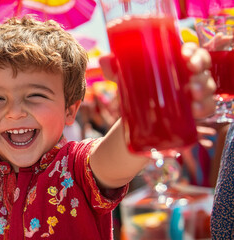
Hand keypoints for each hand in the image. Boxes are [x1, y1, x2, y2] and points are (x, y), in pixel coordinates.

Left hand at [99, 42, 215, 119]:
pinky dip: (204, 107)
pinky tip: (195, 110)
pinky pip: (207, 107)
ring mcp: (193, 93)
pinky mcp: (193, 111)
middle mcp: (188, 75)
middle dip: (200, 67)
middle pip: (203, 66)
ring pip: (208, 86)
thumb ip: (116, 68)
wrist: (138, 116)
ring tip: (193, 93)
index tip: (185, 54)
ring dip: (204, 88)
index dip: (193, 50)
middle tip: (191, 72)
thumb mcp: (126, 77)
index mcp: (175, 61)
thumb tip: (104, 60)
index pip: (192, 50)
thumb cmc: (137, 88)